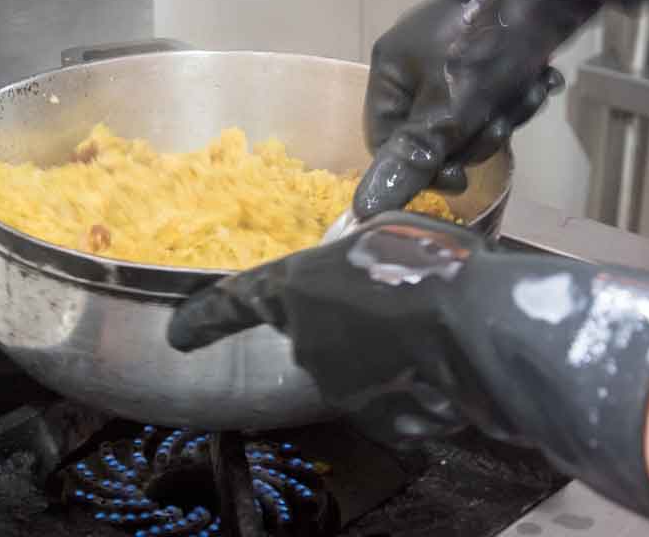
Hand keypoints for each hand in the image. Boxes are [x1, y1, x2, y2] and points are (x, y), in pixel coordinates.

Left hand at [169, 212, 648, 529]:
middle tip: (400, 301)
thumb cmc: (423, 261)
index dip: (205, 318)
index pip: (236, 304)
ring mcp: (336, 383)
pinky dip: (405, 381)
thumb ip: (352, 258)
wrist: (469, 319)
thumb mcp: (381, 233)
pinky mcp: (371, 416)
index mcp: (296, 287)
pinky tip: (437, 361)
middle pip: (316, 332)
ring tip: (430, 327)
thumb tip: (360, 269)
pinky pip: (384, 395)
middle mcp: (304, 340)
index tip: (180, 334)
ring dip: (383, 350)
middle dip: (349, 322)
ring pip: (354, 365)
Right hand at [355, 0, 564, 218]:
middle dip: (475, 134)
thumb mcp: (450, 109)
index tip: (459, 181)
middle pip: (431, 133)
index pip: (385, 141)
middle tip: (501, 119)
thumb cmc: (493, 44)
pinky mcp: (487, 53)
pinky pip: (490, 97)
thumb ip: (412, 158)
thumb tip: (364, 209)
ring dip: (504, 114)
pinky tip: (538, 79)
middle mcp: (414, 63)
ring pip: (467, 118)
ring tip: (529, 88)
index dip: (420, 167)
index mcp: (391, 69)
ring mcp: (451, 57)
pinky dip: (515, 96)